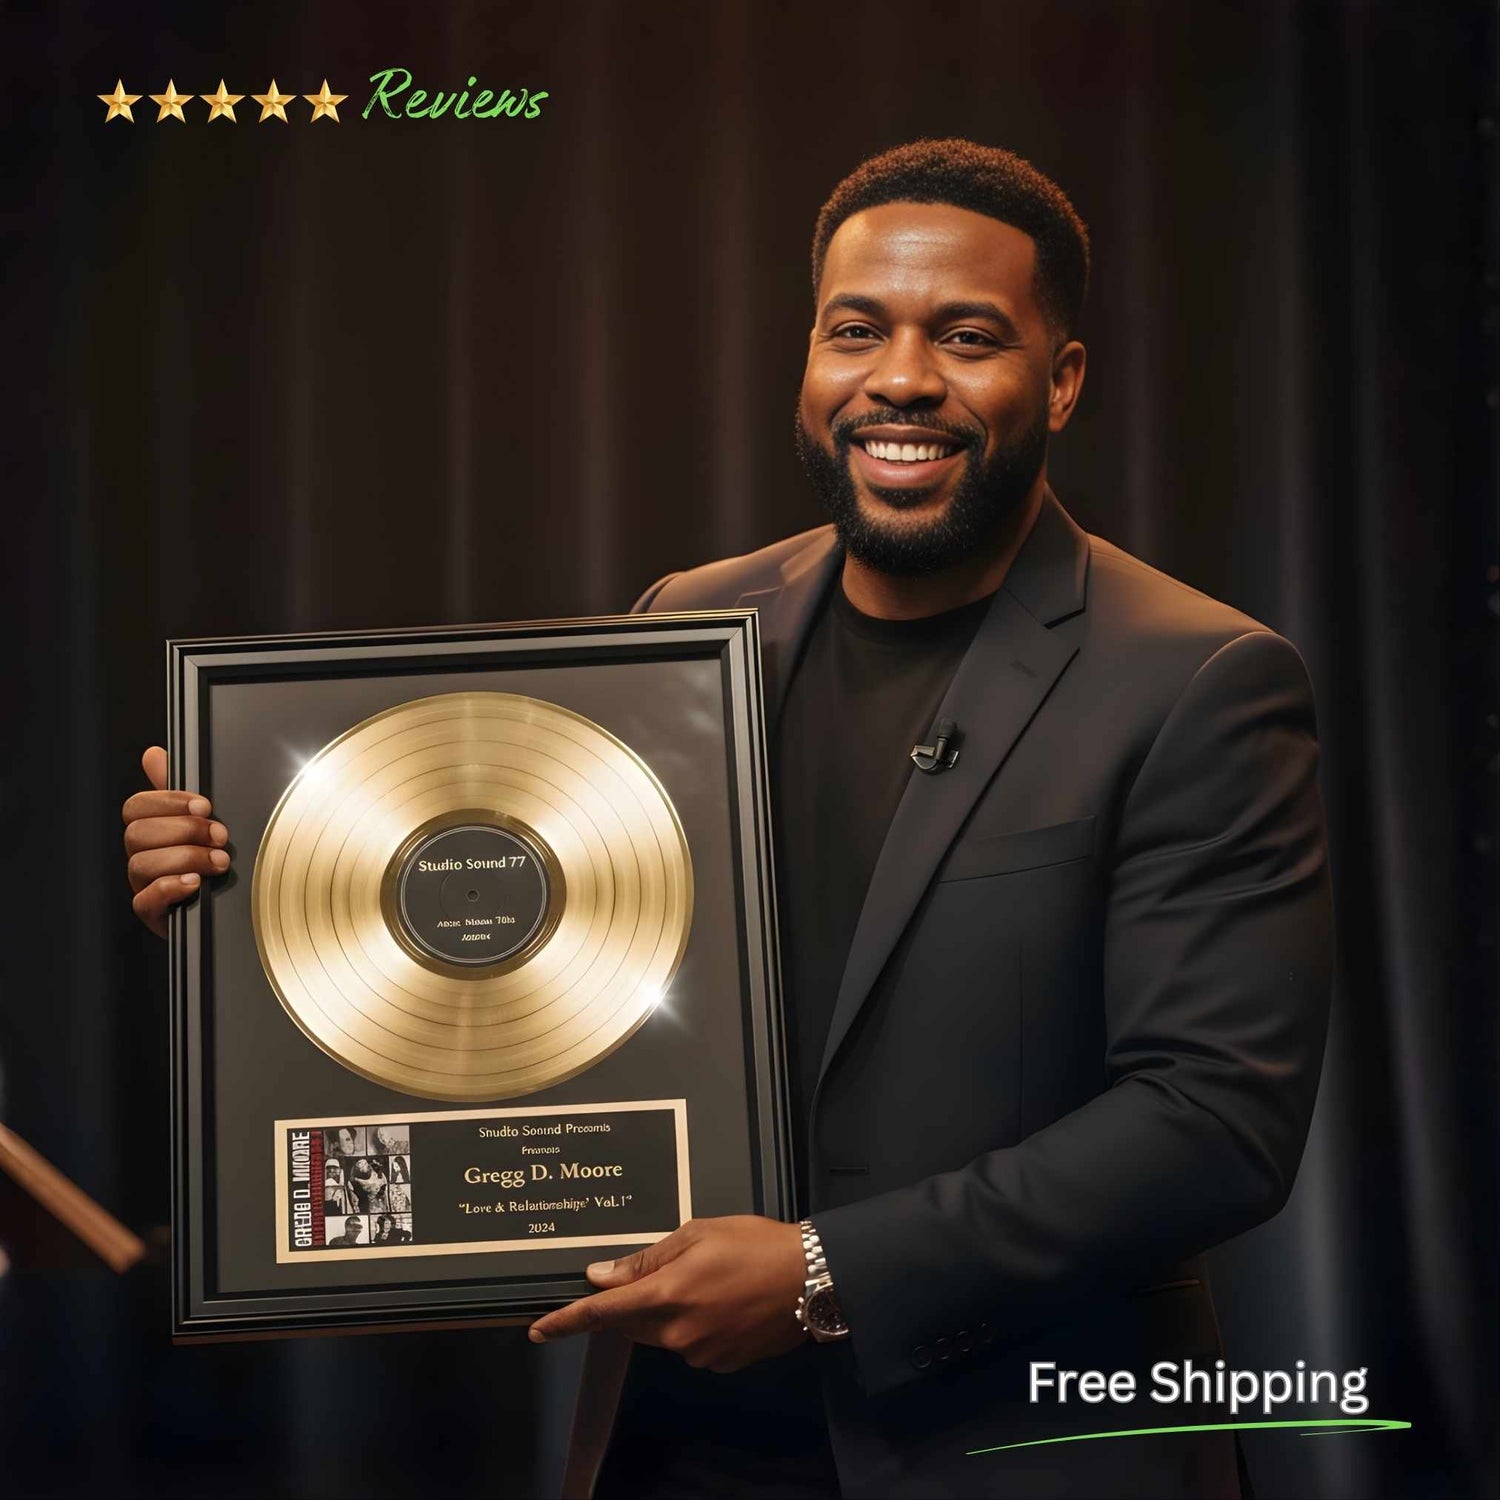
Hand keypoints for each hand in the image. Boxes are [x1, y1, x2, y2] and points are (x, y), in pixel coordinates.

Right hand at [122, 746, 231, 936]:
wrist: (229, 903)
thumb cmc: (211, 856)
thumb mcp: (203, 819)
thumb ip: (178, 790)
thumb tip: (153, 754)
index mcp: (150, 829)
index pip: (136, 807)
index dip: (169, 802)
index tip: (205, 806)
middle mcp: (141, 855)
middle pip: (138, 834)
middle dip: (185, 831)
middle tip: (220, 836)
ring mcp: (143, 884)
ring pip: (142, 864)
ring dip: (186, 858)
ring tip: (219, 862)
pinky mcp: (152, 913)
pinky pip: (145, 900)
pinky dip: (171, 888)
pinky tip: (195, 883)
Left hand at [528, 1215, 806, 1372]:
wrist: (811, 1279)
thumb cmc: (753, 1244)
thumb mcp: (698, 1234)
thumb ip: (646, 1258)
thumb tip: (601, 1276)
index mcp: (666, 1295)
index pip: (602, 1314)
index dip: (566, 1322)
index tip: (537, 1330)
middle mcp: (676, 1333)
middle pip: (632, 1324)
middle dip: (633, 1303)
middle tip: (665, 1272)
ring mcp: (700, 1353)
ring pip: (663, 1334)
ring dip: (668, 1313)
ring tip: (708, 1280)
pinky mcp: (722, 1364)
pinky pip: (691, 1345)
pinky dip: (695, 1325)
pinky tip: (723, 1302)